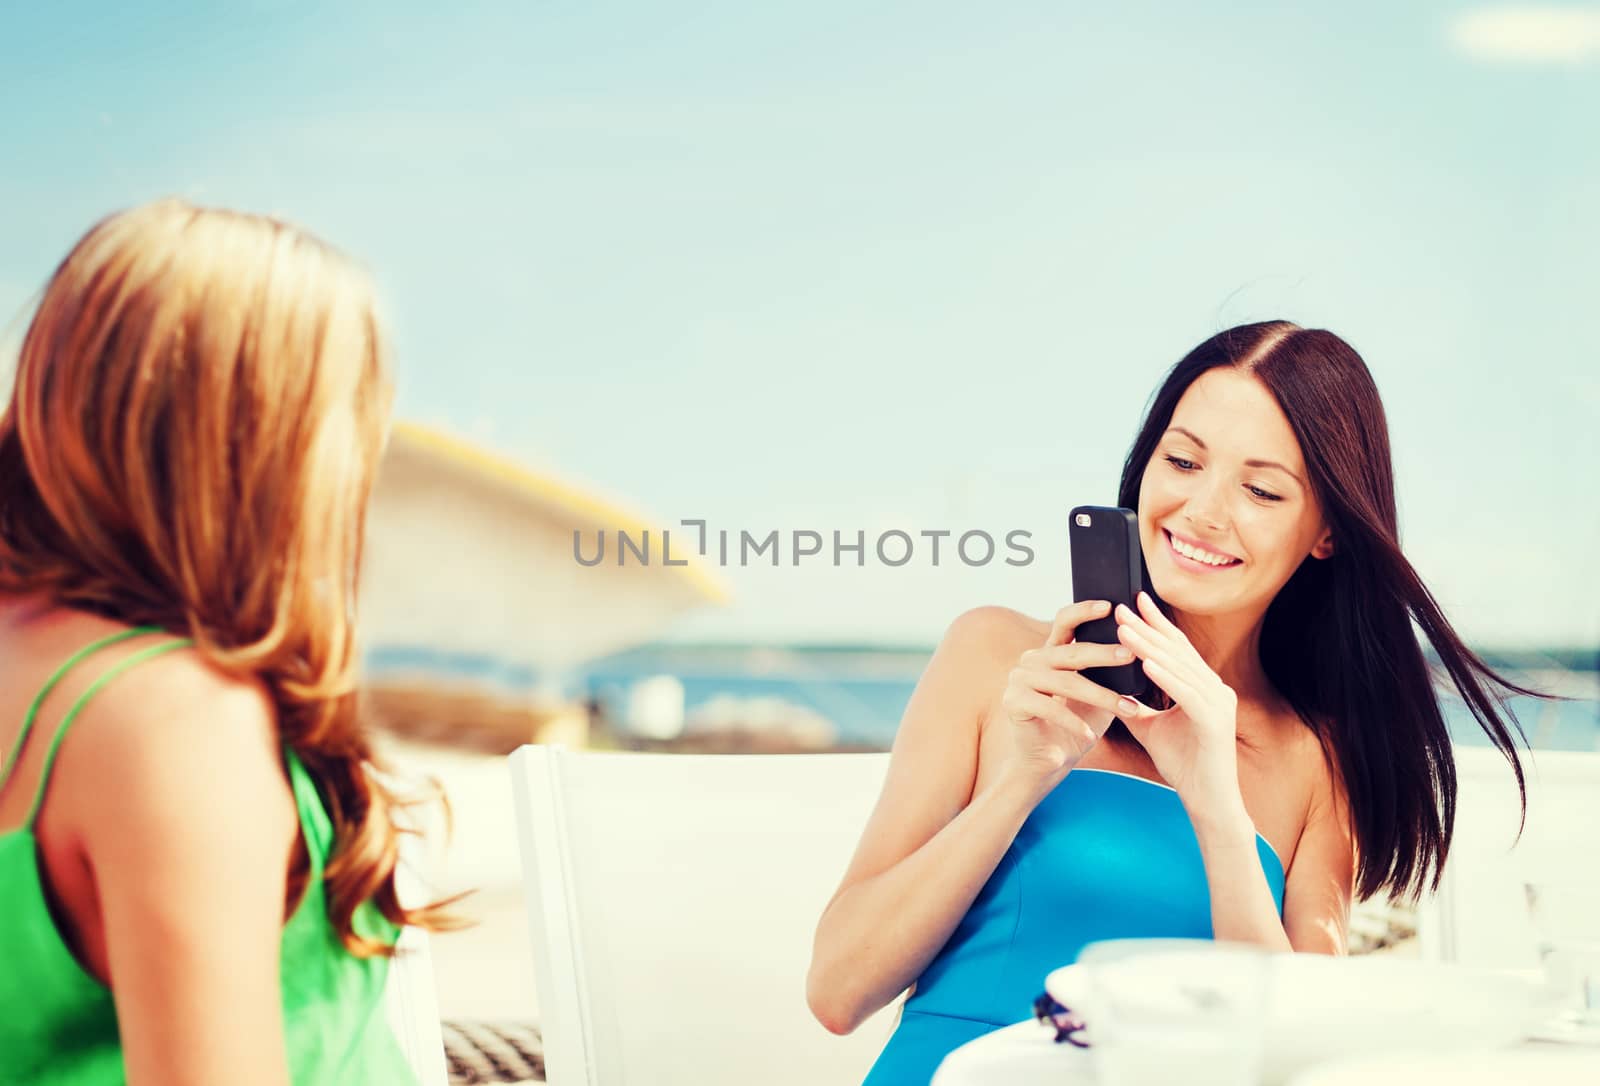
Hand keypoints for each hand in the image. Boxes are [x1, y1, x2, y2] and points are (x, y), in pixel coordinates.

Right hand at [1000, 600, 1130, 784]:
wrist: (1048, 761)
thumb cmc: (1076, 725)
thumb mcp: (1098, 696)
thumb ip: (1110, 674)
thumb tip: (1142, 651)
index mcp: (1051, 652)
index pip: (1066, 621)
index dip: (1085, 611)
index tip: (1110, 605)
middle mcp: (1032, 660)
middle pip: (1071, 652)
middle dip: (1104, 654)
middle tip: (1131, 655)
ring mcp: (1019, 679)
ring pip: (1066, 682)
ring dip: (1100, 696)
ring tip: (1127, 708)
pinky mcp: (1013, 701)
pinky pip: (1049, 707)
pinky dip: (1072, 723)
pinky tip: (1091, 734)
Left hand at [1112, 592, 1241, 806]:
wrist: (1207, 803)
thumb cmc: (1185, 765)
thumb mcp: (1151, 728)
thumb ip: (1135, 705)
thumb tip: (1110, 687)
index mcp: (1204, 687)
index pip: (1177, 647)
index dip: (1156, 622)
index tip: (1133, 601)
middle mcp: (1216, 689)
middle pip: (1177, 651)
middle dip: (1147, 627)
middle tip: (1120, 606)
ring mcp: (1219, 704)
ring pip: (1179, 668)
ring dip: (1149, 647)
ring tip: (1124, 629)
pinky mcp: (1215, 722)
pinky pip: (1186, 694)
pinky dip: (1165, 677)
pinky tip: (1145, 663)